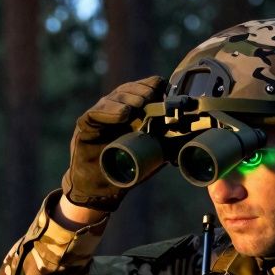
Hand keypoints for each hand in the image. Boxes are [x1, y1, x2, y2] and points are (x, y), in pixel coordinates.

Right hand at [60, 75, 164, 212]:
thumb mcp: (151, 154)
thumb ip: (165, 141)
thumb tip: (189, 134)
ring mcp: (99, 116)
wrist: (101, 188)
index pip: (141, 89)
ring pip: (112, 98)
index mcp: (131, 111)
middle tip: (152, 96)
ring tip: (140, 105)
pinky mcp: (85, 126)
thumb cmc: (126, 169)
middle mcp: (114, 109)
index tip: (164, 89)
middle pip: (127, 90)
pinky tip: (123, 114)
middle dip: (142, 91)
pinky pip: (95, 113)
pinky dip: (109, 112)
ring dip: (128, 99)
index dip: (152, 86)